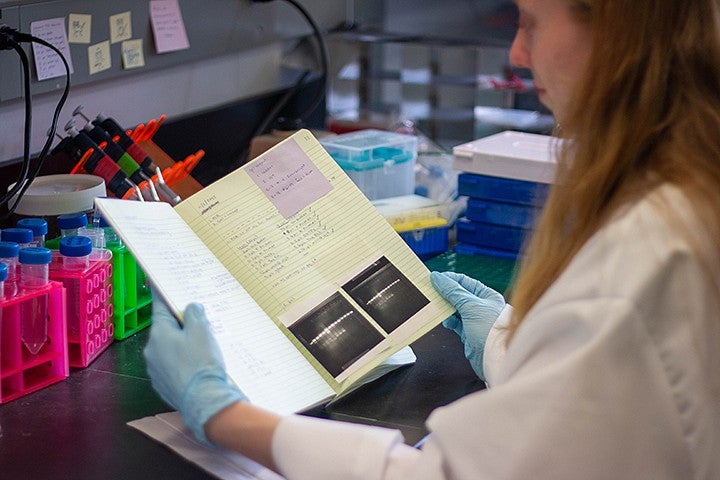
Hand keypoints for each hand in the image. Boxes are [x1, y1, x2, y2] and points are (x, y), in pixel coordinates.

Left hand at [143, 294, 246, 443]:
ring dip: (180, 345)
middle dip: (179, 324)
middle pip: (165, 330)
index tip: (157, 284)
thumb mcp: (202, 331)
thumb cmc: (201, 362)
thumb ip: (194, 314)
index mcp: (159, 334)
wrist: (203, 401)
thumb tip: (190, 309)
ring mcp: (155, 370)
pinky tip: (196, 366)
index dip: (162, 295)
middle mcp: (152, 351)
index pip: (159, 308)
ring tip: (201, 347)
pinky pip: (172, 366)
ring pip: (168, 349)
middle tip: (197, 321)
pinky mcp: (163, 385)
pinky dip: (182, 362)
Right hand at [430, 271, 505, 379]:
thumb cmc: (490, 330)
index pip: (466, 282)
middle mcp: (482, 306)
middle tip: (432, 291)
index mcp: (487, 295)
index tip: (436, 279)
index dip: (450, 279)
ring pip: (455, 309)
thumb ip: (452, 291)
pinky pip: (455, 322)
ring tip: (437, 306)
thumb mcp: (470, 305)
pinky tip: (446, 321)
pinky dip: (449, 320)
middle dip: (446, 294)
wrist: (494, 357)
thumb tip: (438, 278)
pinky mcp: (469, 332)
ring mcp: (475, 320)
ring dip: (446, 308)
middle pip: (459, 295)